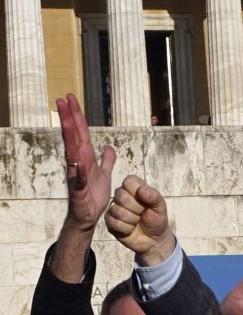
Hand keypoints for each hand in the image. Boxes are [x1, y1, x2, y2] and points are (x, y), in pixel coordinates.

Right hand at [59, 94, 116, 233]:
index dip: (78, 116)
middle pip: (74, 137)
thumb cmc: (93, 195)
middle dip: (69, 118)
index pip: (81, 133)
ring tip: (67, 121)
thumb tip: (108, 146)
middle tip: (62, 99)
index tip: (71, 98)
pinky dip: (79, 170)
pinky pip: (79, 179)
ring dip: (70, 137)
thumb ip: (107, 160)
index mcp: (86, 158)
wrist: (89, 216)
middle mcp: (79, 163)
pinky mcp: (78, 190)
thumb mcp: (104, 174)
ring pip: (73, 153)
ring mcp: (76, 175)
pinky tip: (78, 161)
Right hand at [105, 175, 174, 264]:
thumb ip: (154, 196)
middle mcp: (121, 195)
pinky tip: (131, 229)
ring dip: (132, 220)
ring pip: (118, 211)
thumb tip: (141, 189)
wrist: (154, 240)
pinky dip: (127, 228)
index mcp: (133, 187)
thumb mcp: (160, 207)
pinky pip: (114, 223)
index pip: (128, 181)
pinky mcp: (109, 221)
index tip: (146, 202)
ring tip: (137, 221)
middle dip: (137, 209)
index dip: (138, 193)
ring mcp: (113, 208)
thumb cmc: (157, 220)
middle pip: (121, 197)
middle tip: (142, 214)